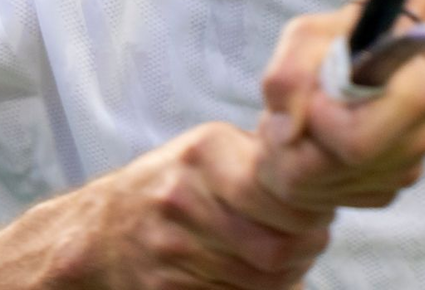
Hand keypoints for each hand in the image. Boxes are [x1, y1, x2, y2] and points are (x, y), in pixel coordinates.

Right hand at [70, 122, 334, 288]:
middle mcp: (184, 196)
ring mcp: (172, 245)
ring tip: (287, 254)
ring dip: (288, 273)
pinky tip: (254, 273)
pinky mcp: (165, 287)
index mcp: (204, 152)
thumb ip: (257, 155)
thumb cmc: (172, 183)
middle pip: (276, 247)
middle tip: (312, 238)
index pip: (281, 198)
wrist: (104, 229)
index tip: (319, 211)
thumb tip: (320, 171)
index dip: (312, 214)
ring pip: (262, 279)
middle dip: (306, 249)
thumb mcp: (208, 149)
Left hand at [255, 6, 424, 212]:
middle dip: (292, 146)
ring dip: (293, 159)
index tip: (311, 99)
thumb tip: (290, 131)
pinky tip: (312, 141)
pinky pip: (331, 199)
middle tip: (284, 115)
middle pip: (333, 169)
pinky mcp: (387, 189)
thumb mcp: (306, 36)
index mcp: (415, 89)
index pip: (356, 140)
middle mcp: (420, 136)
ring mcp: (406, 169)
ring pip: (324, 189)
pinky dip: (307, 176)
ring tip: (298, 121)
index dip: (318, 124)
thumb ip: (290, 73)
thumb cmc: (338, 42)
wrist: (364, 59)